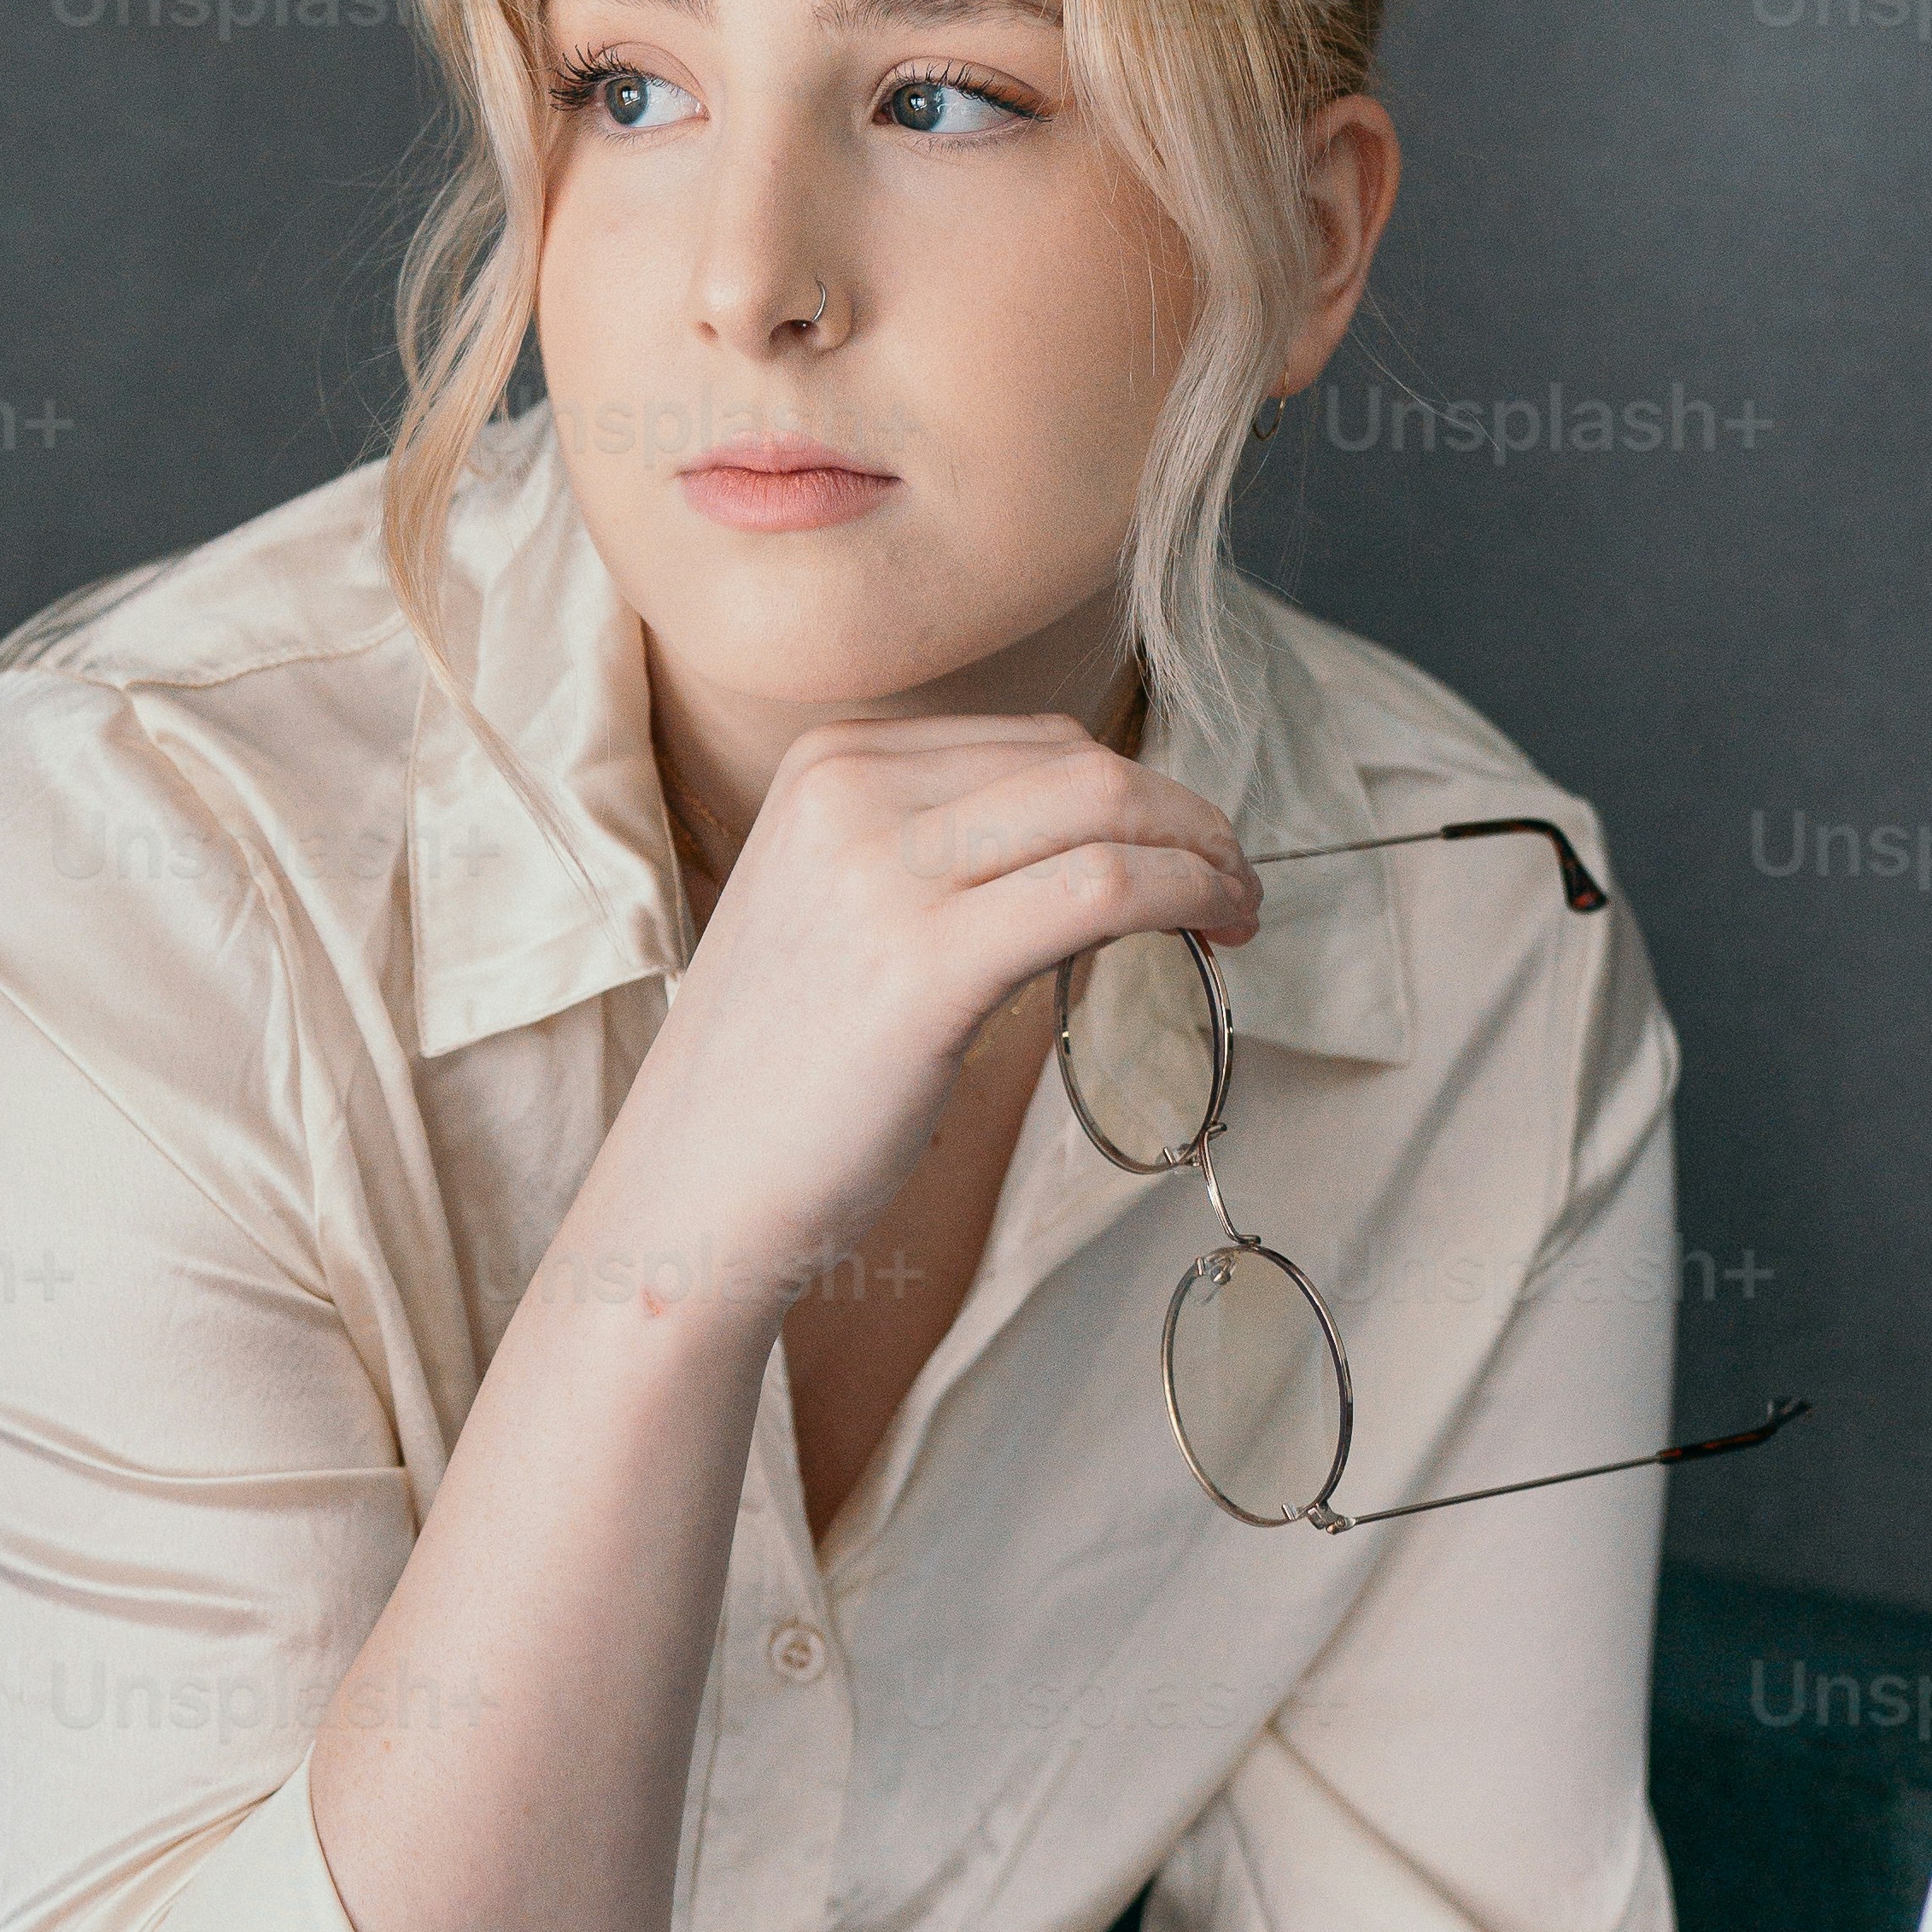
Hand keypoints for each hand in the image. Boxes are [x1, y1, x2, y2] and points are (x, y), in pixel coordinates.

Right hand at [585, 710, 1256, 1332]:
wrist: (694, 1189)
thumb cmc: (783, 1074)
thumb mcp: (842, 911)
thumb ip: (940, 853)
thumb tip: (1102, 842)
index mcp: (827, 764)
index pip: (1031, 742)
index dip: (1133, 790)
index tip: (1185, 847)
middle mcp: (850, 793)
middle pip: (1080, 765)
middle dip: (1183, 815)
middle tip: (1233, 880)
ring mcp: (882, 871)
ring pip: (1105, 813)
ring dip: (1201, 855)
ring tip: (1236, 909)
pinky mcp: (926, 963)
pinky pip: (1104, 892)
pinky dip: (1186, 898)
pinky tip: (1215, 931)